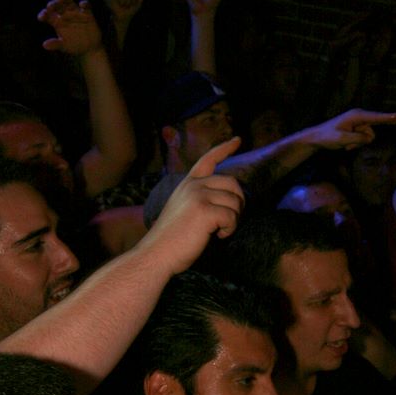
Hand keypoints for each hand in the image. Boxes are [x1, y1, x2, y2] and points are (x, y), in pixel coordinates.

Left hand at [38, 0, 102, 55]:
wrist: (89, 49)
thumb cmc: (74, 47)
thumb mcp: (64, 47)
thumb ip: (55, 44)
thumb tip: (44, 45)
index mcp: (56, 21)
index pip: (47, 14)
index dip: (43, 14)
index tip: (41, 18)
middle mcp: (65, 14)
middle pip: (57, 5)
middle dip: (53, 4)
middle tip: (50, 6)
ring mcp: (75, 12)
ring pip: (69, 1)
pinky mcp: (87, 13)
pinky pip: (86, 6)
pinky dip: (85, 4)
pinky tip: (82, 5)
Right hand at [146, 137, 243, 274]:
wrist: (156, 254)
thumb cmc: (172, 240)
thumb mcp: (184, 210)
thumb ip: (202, 199)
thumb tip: (229, 200)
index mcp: (187, 184)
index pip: (208, 159)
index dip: (225, 148)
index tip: (237, 140)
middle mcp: (193, 185)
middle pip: (232, 183)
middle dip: (239, 203)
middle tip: (230, 221)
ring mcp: (198, 195)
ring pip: (235, 201)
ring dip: (234, 220)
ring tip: (219, 231)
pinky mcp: (204, 210)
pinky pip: (232, 216)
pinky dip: (230, 229)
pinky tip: (218, 236)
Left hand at [307, 109, 395, 151]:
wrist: (317, 138)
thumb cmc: (327, 137)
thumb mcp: (341, 139)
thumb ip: (357, 138)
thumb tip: (369, 138)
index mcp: (356, 116)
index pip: (376, 117)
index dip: (389, 118)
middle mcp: (359, 117)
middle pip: (378, 123)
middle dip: (390, 123)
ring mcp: (359, 123)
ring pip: (369, 136)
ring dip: (359, 143)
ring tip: (345, 143)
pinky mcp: (357, 129)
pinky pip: (364, 139)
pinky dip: (356, 144)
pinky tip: (346, 145)